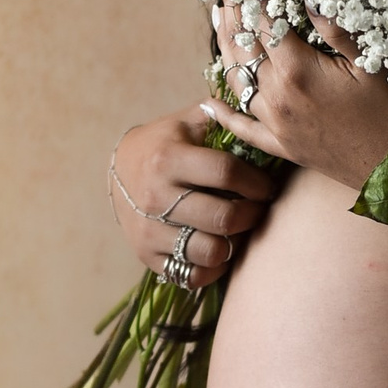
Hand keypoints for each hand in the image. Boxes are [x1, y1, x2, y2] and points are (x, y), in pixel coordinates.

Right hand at [107, 107, 279, 281]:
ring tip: (240, 228)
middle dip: (253, 213)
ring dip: (236, 242)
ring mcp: (149, 230)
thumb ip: (224, 116)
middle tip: (259, 207)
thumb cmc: (167, 141)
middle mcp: (155, 196)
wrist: (121, 169)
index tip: (266, 186)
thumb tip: (262, 112)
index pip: (226, 173)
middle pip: (223, 218)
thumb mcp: (189, 120)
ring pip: (210, 251)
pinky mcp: (147, 256)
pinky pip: (193, 275)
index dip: (257, 181)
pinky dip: (214, 267)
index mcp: (167, 159)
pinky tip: (220, 247)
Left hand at [209, 0, 387, 190]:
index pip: (261, 22)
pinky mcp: (283, 147)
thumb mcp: (372, 62)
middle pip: (243, 47)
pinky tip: (208, 102)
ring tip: (218, 19)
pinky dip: (223, 115)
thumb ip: (336, 29)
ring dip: (224, 48)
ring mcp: (277, 125)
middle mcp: (277, 98)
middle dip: (232, 12)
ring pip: (237, 81)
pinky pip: (243, 130)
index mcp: (298, 71)